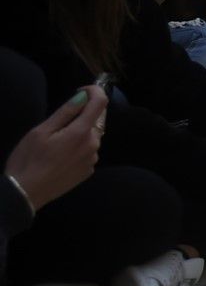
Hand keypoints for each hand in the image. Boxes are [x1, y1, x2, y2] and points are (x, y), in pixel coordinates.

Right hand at [6, 84, 105, 210]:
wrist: (25, 194)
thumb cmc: (28, 160)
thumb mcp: (41, 132)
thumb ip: (65, 112)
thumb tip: (83, 96)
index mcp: (81, 132)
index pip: (100, 103)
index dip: (93, 91)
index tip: (79, 92)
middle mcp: (93, 145)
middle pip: (93, 121)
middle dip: (79, 118)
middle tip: (54, 128)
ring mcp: (92, 160)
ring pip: (90, 137)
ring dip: (78, 135)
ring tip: (54, 147)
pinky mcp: (87, 171)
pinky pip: (86, 152)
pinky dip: (77, 149)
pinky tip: (58, 158)